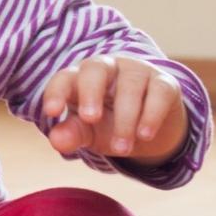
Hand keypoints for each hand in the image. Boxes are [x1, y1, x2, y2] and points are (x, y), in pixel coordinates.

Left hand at [40, 54, 188, 164]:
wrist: (148, 131)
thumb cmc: (107, 125)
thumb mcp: (88, 132)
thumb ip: (72, 134)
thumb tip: (57, 142)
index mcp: (80, 78)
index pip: (64, 78)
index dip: (56, 91)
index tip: (51, 112)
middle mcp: (107, 68)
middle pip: (95, 68)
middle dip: (90, 92)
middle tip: (89, 118)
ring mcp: (136, 72)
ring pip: (129, 85)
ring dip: (125, 119)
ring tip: (121, 148)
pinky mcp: (164, 83)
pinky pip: (159, 92)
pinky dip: (152, 114)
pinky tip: (144, 135)